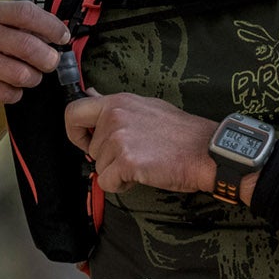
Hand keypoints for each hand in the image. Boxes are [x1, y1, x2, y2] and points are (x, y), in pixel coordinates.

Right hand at [0, 1, 69, 105]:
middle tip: (50, 63)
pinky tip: (10, 87)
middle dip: (48, 59)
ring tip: (29, 76)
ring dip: (33, 79)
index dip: (51, 26)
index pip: (28, 13)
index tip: (62, 37)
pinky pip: (7, 93)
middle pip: (29, 47)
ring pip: (21, 74)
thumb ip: (18, 23)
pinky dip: (15, 93)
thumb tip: (57, 34)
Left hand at [61, 92, 217, 196]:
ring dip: (117, 172)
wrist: (205, 151)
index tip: (88, 142)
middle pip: (91, 148)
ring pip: (99, 167)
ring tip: (144, 162)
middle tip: (135, 154)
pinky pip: (107, 182)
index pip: (73, 112)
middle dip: (108, 158)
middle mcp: (115, 116)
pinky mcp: (126, 161)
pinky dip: (122, 185)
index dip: (75, 132)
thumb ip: (116, 105)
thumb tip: (91, 93)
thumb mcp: (146, 106)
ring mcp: (119, 138)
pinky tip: (142, 174)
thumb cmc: (180, 133)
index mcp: (118, 101)